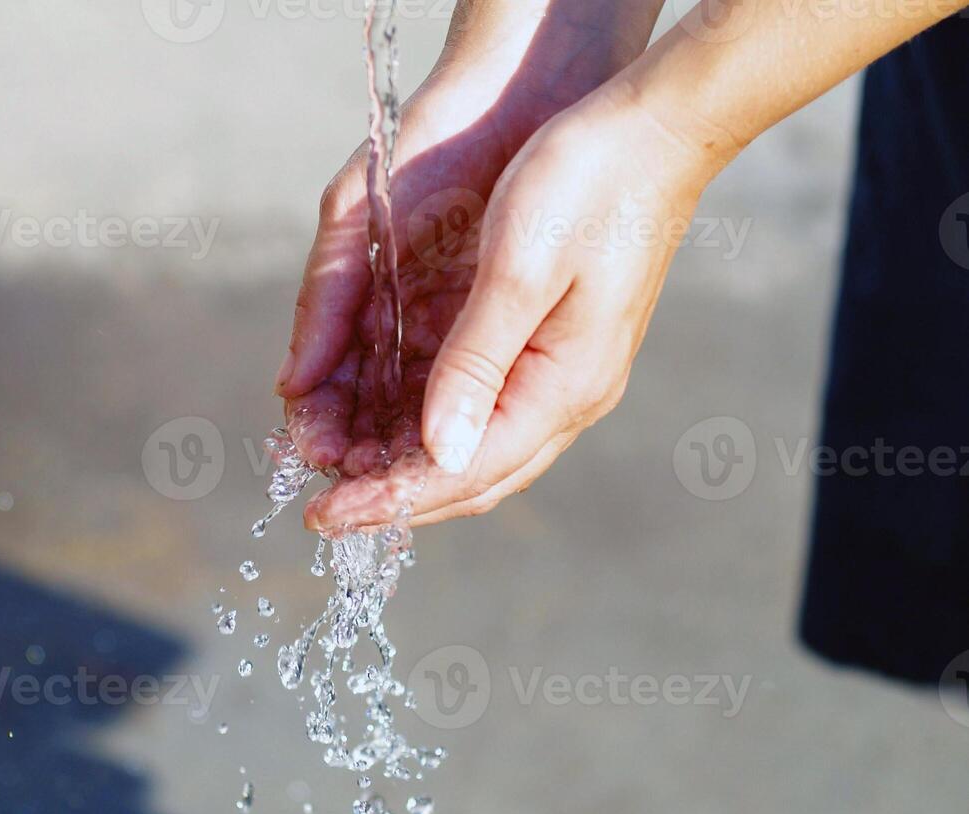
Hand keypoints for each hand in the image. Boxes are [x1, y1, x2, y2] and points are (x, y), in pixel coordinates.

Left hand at [274, 1, 663, 526]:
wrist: (654, 130)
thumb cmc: (587, 185)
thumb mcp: (519, 272)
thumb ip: (475, 367)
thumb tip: (440, 455)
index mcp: (564, 386)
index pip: (465, 472)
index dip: (390, 500)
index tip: (325, 517)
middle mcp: (568, 395)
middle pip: (473, 477)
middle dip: (394, 497)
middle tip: (324, 507)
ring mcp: (565, 374)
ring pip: (478, 451)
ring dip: (409, 467)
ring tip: (343, 471)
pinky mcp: (552, 348)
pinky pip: (486, 412)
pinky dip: (432, 428)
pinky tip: (391, 426)